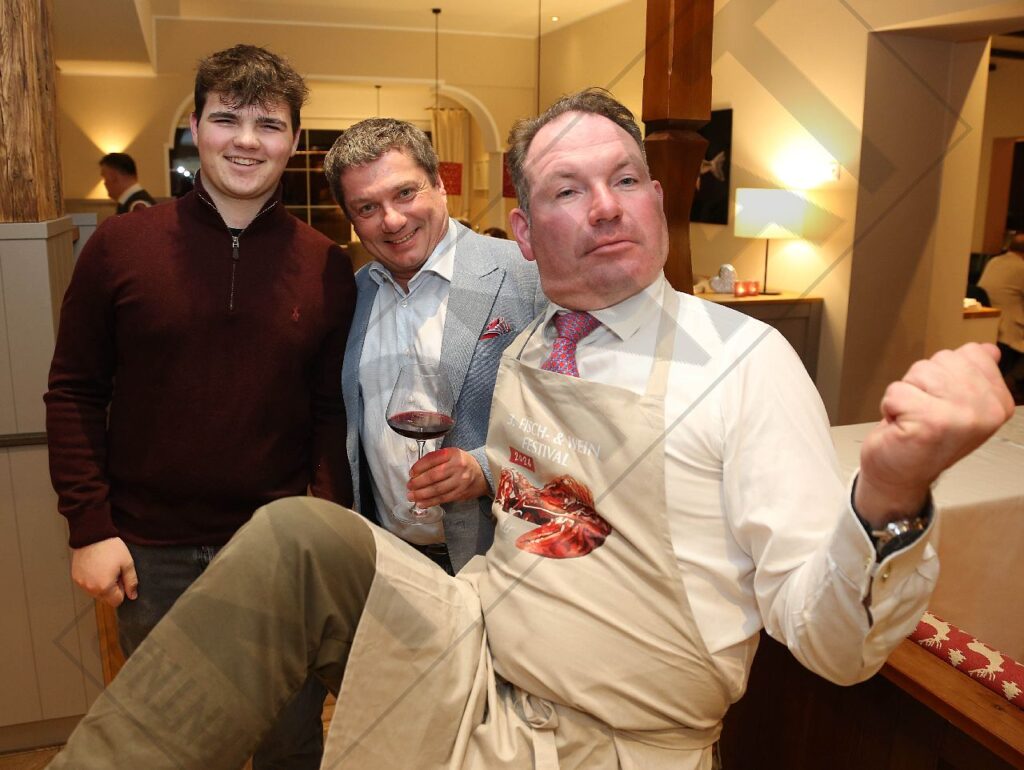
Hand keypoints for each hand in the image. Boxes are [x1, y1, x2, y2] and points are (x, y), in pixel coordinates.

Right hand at [71, 537, 137, 607]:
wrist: (93, 535)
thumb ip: (131, 582)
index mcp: (104, 587)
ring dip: (102, 585)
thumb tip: (133, 596)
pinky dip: (93, 580)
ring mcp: (81, 584)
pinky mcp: (76, 578)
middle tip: (114, 571)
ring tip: (104, 568)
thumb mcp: (127, 564)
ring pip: (96, 593)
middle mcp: (90, 588)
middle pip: (106, 598)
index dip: (122, 590)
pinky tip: (96, 567)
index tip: (122, 578)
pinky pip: (87, 585)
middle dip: (112, 588)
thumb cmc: (110, 548)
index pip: (117, 601)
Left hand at [407, 448, 488, 507]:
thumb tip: (415, 471)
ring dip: (421, 494)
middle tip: (409, 486)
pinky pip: (443, 498)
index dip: (419, 467)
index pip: (432, 459)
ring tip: (411, 496)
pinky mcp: (460, 493)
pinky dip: (430, 502)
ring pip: (437, 489)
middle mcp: (457, 466)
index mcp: (453, 454)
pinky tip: (421, 503)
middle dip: (418, 482)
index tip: (411, 473)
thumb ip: (435, 459)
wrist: (482, 474)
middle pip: (434, 476)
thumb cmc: (461, 463)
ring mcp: (460, 481)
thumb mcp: (451, 454)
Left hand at [855, 343, 1013, 525]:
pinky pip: (897, 390)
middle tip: (924, 410)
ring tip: (913, 417)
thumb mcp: (957, 402)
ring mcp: (961, 416)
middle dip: (923, 381)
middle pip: (943, 358)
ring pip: (919, 371)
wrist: (898, 476)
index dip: (944, 373)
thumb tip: (988, 350)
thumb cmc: (923, 438)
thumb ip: (973, 374)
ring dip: (907, 394)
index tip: (943, 401)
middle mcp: (987, 410)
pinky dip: (890, 406)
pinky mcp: (931, 422)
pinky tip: (902, 426)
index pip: (971, 353)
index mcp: (998, 401)